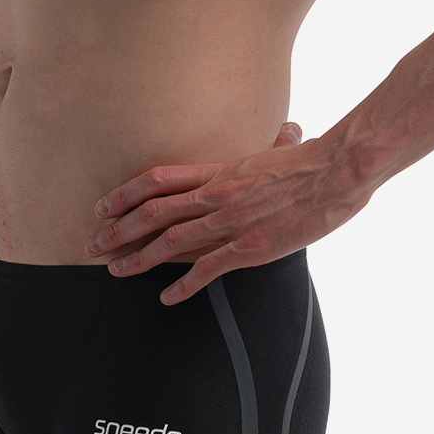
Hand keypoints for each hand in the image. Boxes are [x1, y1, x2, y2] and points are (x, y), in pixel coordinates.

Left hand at [87, 121, 365, 304]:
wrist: (338, 171)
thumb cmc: (315, 160)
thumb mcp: (281, 150)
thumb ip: (270, 150)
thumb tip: (286, 136)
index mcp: (220, 170)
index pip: (158, 179)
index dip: (125, 194)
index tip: (103, 205)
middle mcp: (217, 195)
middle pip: (153, 211)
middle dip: (120, 229)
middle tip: (94, 244)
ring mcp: (231, 222)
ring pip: (170, 241)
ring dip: (138, 258)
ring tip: (116, 270)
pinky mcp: (250, 248)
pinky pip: (207, 270)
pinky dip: (183, 286)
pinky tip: (166, 298)